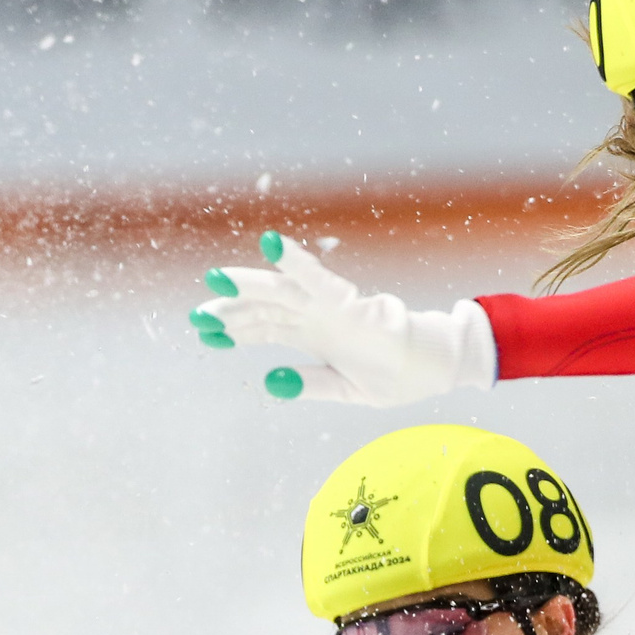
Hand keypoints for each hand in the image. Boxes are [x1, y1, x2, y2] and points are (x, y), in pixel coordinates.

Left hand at [189, 231, 497, 405]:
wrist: (439, 368)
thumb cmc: (397, 375)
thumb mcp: (347, 390)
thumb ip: (310, 384)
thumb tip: (269, 381)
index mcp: (316, 336)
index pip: (267, 328)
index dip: (235, 329)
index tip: (204, 333)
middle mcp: (318, 317)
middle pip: (266, 307)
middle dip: (232, 307)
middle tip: (195, 314)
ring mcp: (333, 309)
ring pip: (283, 292)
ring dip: (250, 283)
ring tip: (216, 277)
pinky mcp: (350, 306)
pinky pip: (319, 280)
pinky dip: (295, 261)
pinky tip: (270, 244)